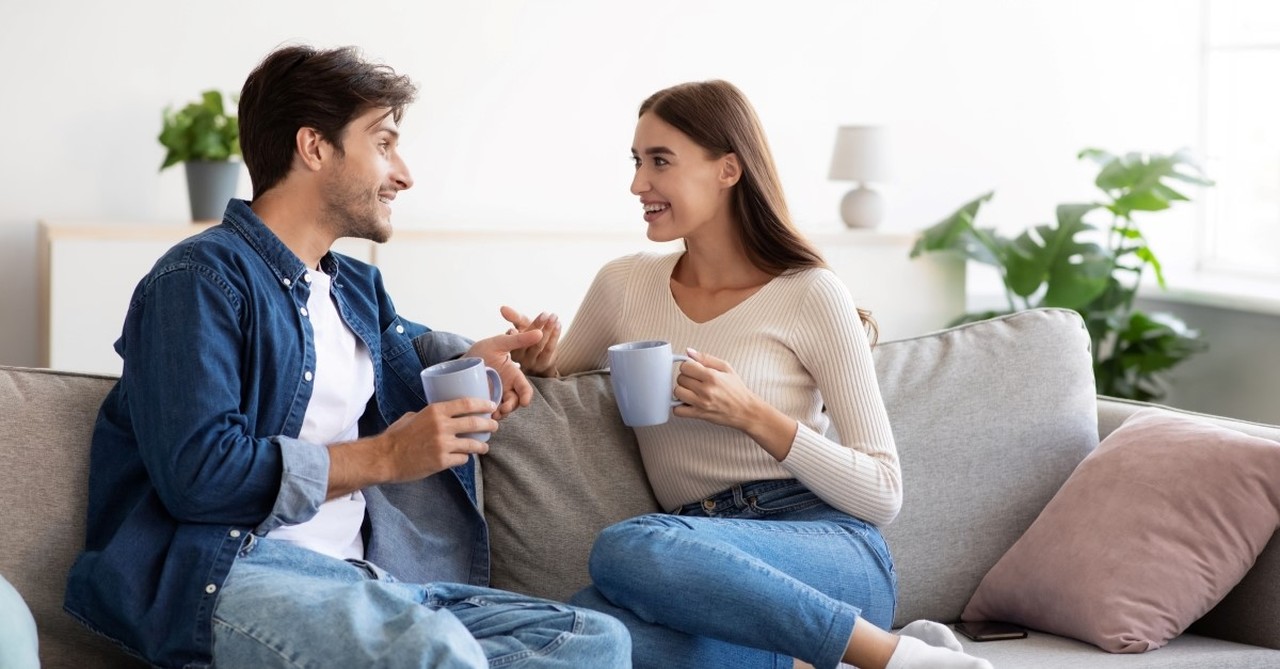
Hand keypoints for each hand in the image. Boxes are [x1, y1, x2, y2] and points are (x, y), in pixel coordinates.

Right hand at [328, 397, 496, 495]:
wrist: (385, 458)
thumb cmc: (396, 436)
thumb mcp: (413, 417)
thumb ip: (430, 415)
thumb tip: (443, 415)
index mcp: (435, 411)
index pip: (467, 404)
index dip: (483, 405)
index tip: (491, 407)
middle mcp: (442, 426)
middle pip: (475, 423)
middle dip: (489, 425)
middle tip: (494, 426)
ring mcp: (443, 444)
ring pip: (472, 444)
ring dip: (481, 446)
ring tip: (483, 447)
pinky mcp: (442, 461)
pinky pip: (462, 459)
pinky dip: (463, 458)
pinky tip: (463, 458)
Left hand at [466, 329, 541, 417]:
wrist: (461, 361)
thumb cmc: (483, 350)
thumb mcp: (499, 343)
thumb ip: (518, 340)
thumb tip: (539, 333)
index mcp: (513, 375)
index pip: (525, 388)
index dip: (526, 396)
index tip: (523, 402)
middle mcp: (507, 388)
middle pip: (515, 402)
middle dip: (511, 407)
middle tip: (503, 409)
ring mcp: (496, 396)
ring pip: (504, 410)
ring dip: (501, 414)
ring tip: (492, 415)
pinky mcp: (484, 402)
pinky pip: (490, 413)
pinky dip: (488, 416)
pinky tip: (483, 416)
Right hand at [500, 305, 561, 376]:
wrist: (542, 355)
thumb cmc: (529, 337)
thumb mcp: (522, 326)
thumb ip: (514, 317)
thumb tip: (502, 308)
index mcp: (510, 347)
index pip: (514, 337)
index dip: (517, 330)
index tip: (521, 323)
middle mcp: (519, 357)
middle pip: (527, 340)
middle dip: (536, 325)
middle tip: (545, 314)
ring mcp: (531, 362)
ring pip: (539, 344)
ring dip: (548, 329)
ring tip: (554, 316)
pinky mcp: (543, 364)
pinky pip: (549, 349)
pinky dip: (555, 336)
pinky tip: (558, 325)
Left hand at [673, 348, 798, 460]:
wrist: (746, 410)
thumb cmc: (737, 390)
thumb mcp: (726, 368)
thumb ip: (706, 358)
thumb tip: (689, 352)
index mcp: (712, 376)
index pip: (685, 366)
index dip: (688, 367)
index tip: (693, 370)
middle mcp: (706, 390)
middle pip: (680, 379)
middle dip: (686, 378)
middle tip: (695, 381)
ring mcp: (701, 403)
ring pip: (677, 393)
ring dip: (682, 391)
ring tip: (691, 391)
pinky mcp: (699, 414)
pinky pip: (678, 411)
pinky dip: (679, 407)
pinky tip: (688, 403)